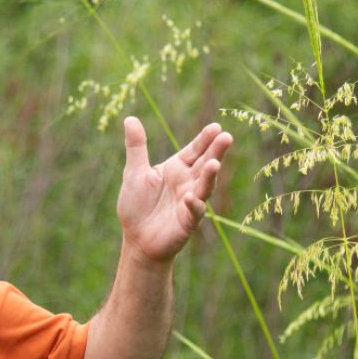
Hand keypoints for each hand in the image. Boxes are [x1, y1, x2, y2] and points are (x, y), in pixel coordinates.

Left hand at [117, 116, 232, 262]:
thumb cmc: (137, 206)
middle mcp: (188, 183)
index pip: (194, 150)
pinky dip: (194, 205)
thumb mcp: (134, 172)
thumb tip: (130, 118)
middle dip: (216, 151)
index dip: (205, 139)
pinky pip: (194, 212)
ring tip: (214, 163)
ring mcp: (190, 202)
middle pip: (205, 164)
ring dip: (210, 176)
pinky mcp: (188, 222)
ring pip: (205, 186)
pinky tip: (190, 197)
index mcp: (176, 168)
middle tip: (226, 137)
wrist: (137, 240)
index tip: (216, 127)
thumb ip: (137, 147)